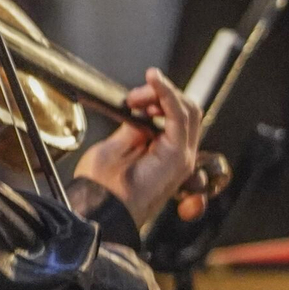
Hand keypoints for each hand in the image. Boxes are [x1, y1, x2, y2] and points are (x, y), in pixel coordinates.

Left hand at [74, 68, 201, 227]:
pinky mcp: (178, 155)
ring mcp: (181, 156)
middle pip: (186, 110)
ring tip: (137, 96)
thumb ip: (133, 129)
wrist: (100, 207)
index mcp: (163, 153)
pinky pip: (180, 116)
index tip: (132, 98)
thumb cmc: (102, 186)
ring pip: (188, 110)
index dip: (157, 98)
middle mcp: (178, 154)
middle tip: (134, 97)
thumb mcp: (116, 146)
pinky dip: (168, 94)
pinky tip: (155, 81)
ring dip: (162, 93)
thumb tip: (139, 112)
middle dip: (160, 93)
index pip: (175, 115)